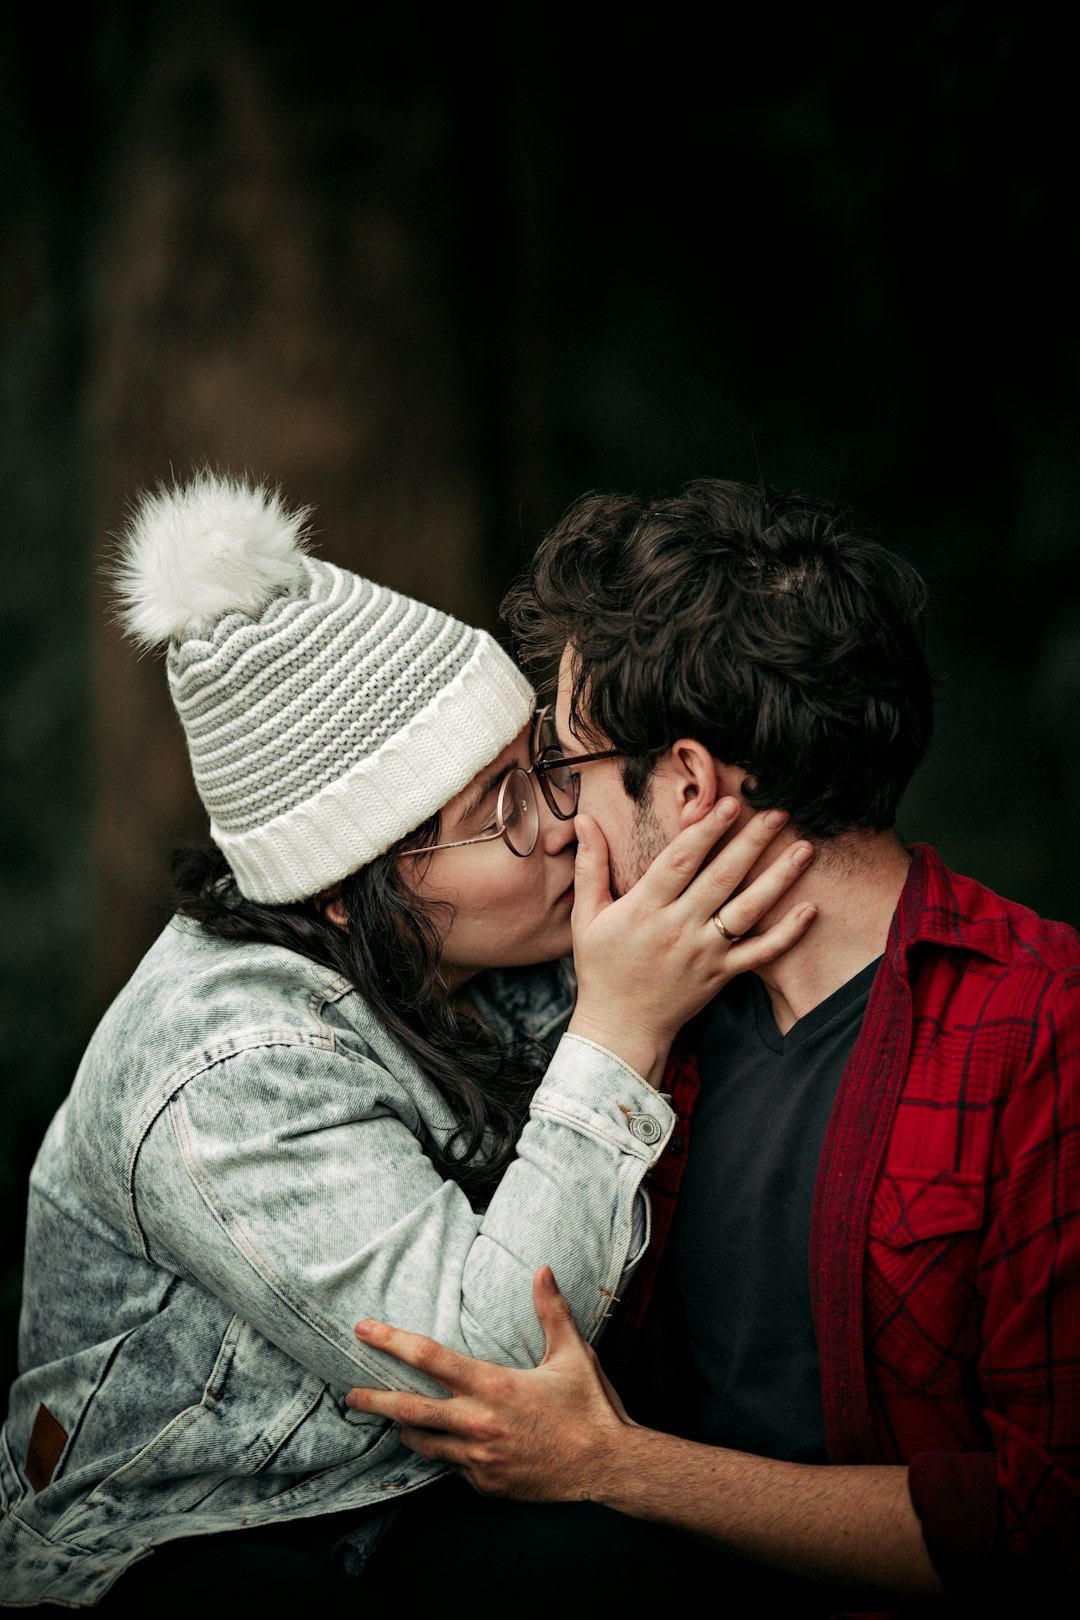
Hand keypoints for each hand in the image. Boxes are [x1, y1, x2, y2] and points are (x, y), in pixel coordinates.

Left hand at [345, 1265, 627, 1501]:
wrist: (608, 1467)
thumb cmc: (590, 1407)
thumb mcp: (572, 1354)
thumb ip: (551, 1311)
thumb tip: (542, 1269)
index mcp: (493, 1386)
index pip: (429, 1357)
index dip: (392, 1341)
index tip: (364, 1330)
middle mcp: (478, 1423)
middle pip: (409, 1411)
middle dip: (374, 1400)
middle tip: (349, 1395)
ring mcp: (479, 1459)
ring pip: (425, 1445)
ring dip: (406, 1431)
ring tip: (393, 1422)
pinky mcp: (487, 1485)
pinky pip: (454, 1468)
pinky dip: (447, 1454)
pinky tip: (449, 1446)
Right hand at [568, 801, 814, 1081]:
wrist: (620, 1028)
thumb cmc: (601, 968)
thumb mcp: (586, 916)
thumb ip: (589, 865)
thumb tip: (584, 818)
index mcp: (644, 908)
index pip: (680, 861)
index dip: (706, 831)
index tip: (729, 803)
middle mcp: (678, 928)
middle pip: (722, 877)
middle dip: (752, 842)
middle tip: (779, 811)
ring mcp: (704, 952)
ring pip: (748, 911)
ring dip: (779, 879)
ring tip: (805, 850)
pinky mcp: (722, 974)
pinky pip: (760, 953)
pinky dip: (787, 934)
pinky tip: (810, 910)